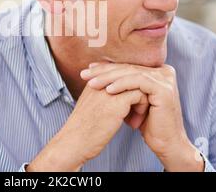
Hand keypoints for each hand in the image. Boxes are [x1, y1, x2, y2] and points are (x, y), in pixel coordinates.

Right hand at [27, 81, 148, 171]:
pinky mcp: (117, 102)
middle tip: (137, 110)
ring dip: (141, 100)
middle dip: (136, 91)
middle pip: (129, 75)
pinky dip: (142, 107)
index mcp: (93, 80)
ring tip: (137, 117)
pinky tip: (136, 122)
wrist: (73, 143)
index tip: (130, 104)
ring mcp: (108, 90)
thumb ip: (101, 97)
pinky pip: (139, 94)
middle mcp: (101, 81)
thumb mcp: (90, 106)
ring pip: (137, 83)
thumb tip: (118, 98)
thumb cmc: (82, 130)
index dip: (127, 87)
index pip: (119, 72)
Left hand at [81, 63, 203, 171]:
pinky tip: (108, 90)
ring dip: (109, 78)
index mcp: (158, 71)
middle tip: (85, 75)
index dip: (106, 67)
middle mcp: (164, 71)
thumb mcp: (132, 100)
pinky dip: (122, 85)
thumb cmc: (148, 124)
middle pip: (128, 68)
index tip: (88, 70)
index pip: (127, 66)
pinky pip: (138, 82)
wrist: (167, 144)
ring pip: (131, 73)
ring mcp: (166, 79)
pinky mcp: (164, 89)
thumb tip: (98, 72)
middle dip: (104, 71)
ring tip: (92, 83)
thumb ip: (123, 85)